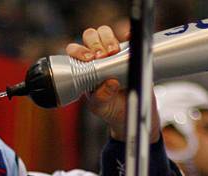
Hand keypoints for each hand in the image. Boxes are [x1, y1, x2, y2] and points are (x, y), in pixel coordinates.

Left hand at [65, 26, 160, 142]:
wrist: (132, 111)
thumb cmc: (110, 108)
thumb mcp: (101, 107)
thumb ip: (101, 97)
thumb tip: (111, 82)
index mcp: (84, 69)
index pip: (75, 51)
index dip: (79, 51)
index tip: (89, 59)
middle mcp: (96, 57)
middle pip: (90, 36)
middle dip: (95, 44)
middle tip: (102, 56)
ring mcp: (112, 52)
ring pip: (105, 32)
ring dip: (108, 39)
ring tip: (114, 52)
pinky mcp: (129, 51)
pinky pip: (128, 36)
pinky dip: (128, 34)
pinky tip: (128, 38)